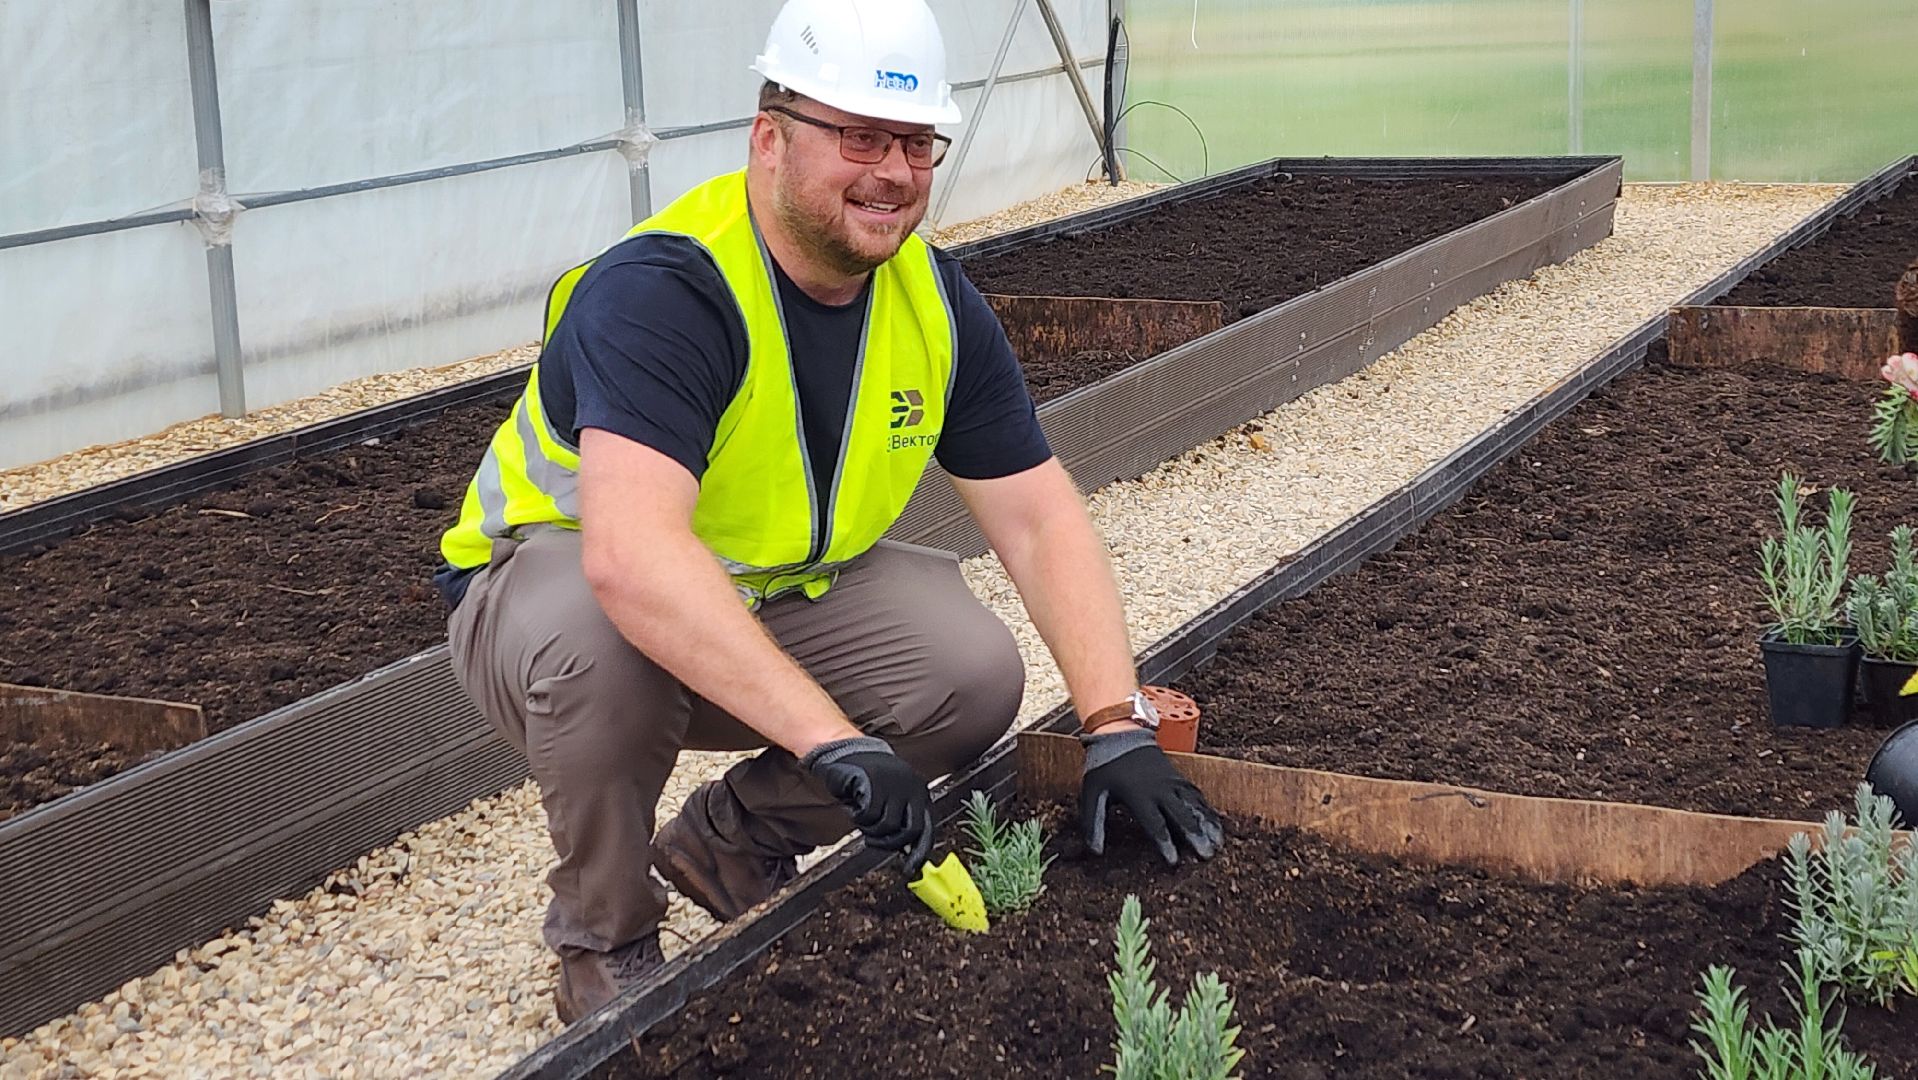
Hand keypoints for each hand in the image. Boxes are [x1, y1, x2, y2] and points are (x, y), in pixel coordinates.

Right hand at [802, 736, 934, 876]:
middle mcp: (912, 787)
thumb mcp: (891, 798)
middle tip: (873, 841)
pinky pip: (870, 816)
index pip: (927, 828)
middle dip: (891, 844)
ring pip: (889, 826)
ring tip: (861, 818)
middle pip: (912, 831)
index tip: (912, 869)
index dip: (920, 852)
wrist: (845, 751)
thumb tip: (907, 851)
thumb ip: (901, 819)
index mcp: (919, 792)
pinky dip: (858, 818)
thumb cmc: (867, 779)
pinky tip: (854, 807)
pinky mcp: (876, 784)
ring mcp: (895, 785)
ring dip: (871, 830)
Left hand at [1080, 728, 1224, 865]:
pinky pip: (1196, 795)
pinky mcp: (1178, 778)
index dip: (1165, 844)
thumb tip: (1094, 851)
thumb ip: (1093, 822)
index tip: (1174, 862)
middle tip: (1207, 855)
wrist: (1121, 733)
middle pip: (1182, 815)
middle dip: (1195, 836)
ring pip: (1194, 805)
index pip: (1155, 824)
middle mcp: (1160, 789)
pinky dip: (1207, 810)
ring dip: (1207, 824)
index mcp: (1139, 795)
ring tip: (1218, 843)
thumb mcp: (1092, 793)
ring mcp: (1172, 782)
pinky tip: (1215, 823)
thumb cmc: (1105, 766)